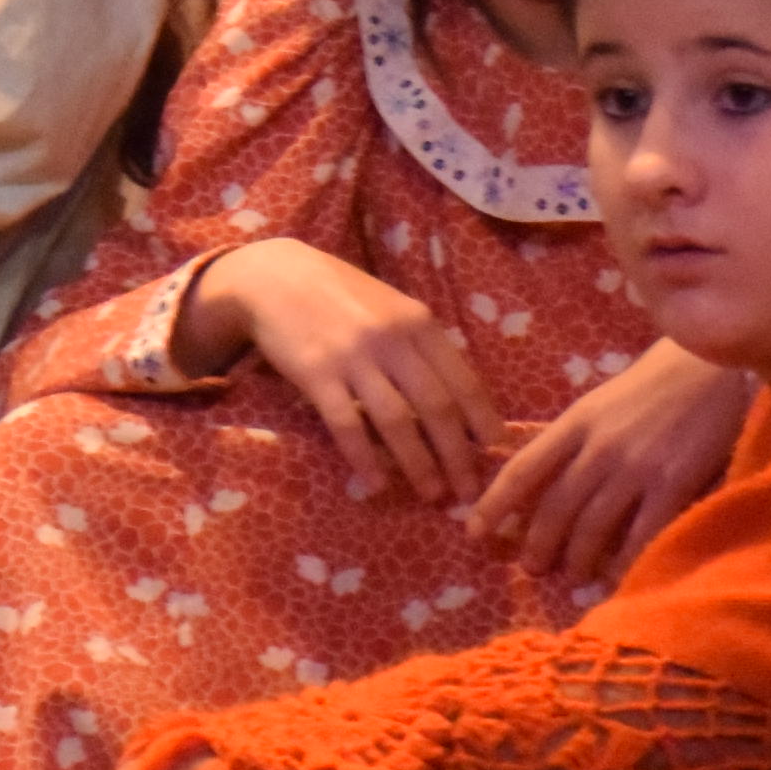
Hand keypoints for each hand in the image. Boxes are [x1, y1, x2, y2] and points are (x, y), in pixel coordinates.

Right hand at [185, 240, 498, 507]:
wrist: (275, 276)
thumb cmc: (340, 294)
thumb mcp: (391, 307)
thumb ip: (421, 345)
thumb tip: (458, 398)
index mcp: (418, 321)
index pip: (464, 379)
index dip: (483, 421)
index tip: (495, 452)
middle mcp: (392, 339)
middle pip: (437, 407)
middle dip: (458, 455)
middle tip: (468, 492)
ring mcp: (354, 357)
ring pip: (397, 421)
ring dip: (418, 464)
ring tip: (431, 493)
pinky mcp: (317, 374)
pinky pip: (347, 424)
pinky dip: (365, 458)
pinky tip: (375, 482)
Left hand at [468, 343, 743, 589]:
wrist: (713, 364)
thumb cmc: (656, 382)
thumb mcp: (602, 403)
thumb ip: (575, 439)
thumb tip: (545, 483)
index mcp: (575, 422)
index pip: (522, 469)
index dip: (495, 505)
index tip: (475, 531)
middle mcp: (598, 447)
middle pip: (555, 507)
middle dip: (538, 543)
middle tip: (530, 567)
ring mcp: (636, 467)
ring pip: (592, 527)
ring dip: (577, 559)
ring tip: (572, 575)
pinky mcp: (674, 483)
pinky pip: (641, 535)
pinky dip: (625, 562)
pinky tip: (617, 576)